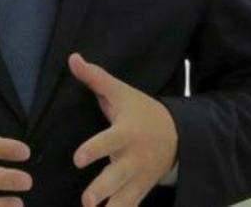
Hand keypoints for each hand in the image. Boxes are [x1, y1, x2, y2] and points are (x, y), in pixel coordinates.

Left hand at [69, 53, 177, 206]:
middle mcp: (133, 158)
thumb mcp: (121, 92)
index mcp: (126, 133)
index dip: (94, 150)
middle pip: (117, 177)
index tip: (77, 159)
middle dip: (102, 190)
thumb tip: (72, 58)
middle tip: (87, 202)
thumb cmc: (141, 111)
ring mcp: (138, 178)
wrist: (178, 135)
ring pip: (125, 200)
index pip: (109, 142)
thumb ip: (95, 78)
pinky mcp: (141, 191)